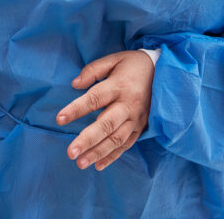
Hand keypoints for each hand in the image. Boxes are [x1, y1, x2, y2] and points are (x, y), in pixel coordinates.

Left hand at [55, 50, 154, 170]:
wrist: (163, 72)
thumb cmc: (132, 65)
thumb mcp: (114, 59)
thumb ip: (93, 70)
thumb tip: (74, 84)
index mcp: (119, 85)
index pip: (95, 99)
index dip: (76, 109)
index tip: (59, 119)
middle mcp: (129, 104)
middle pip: (106, 125)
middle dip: (88, 140)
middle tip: (70, 153)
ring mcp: (136, 118)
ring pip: (116, 139)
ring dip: (98, 153)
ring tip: (80, 163)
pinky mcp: (141, 127)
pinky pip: (126, 145)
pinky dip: (112, 156)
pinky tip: (98, 165)